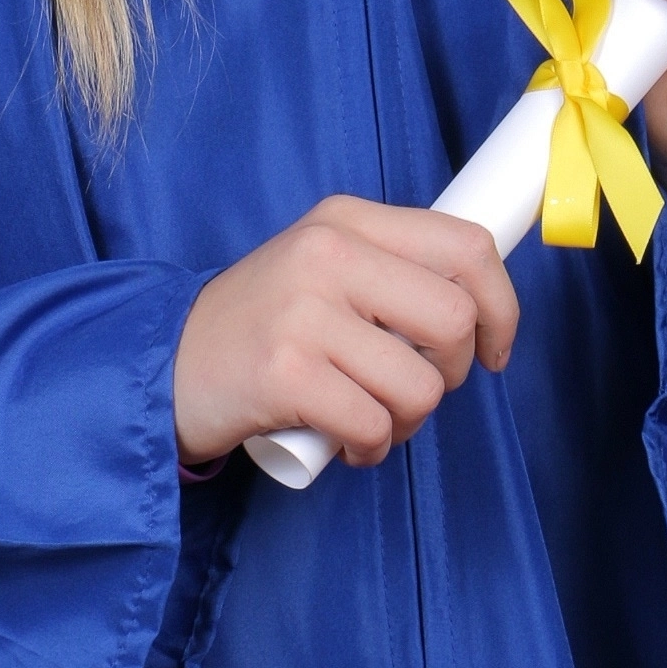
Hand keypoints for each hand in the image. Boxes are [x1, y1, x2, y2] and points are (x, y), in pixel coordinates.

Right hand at [173, 197, 518, 469]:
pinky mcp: (285, 372)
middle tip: (414, 389)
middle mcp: (328, 254)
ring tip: (370, 419)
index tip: (494, 349)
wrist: (165, 364)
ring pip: (420, 385)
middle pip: (453, 319)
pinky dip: (370, 447)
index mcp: (345, 220)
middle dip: (452, 374)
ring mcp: (304, 311)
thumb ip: (391, 273)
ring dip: (407, 421)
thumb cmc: (261, 326)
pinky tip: (345, 440)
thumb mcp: (322, 270)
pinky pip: (373, 424)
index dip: (501, 306)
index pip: (465, 246)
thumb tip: (480, 312)